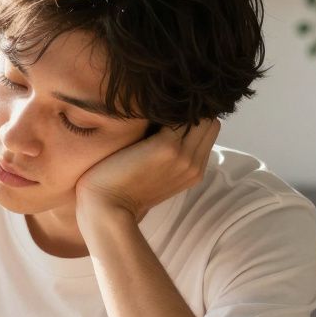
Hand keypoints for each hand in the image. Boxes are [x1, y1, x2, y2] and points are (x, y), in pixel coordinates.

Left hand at [76, 119, 220, 222]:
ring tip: (153, 109)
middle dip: (189, 110)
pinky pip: (179, 115)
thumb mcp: (154, 174)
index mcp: (194, 172)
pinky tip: (144, 111)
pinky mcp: (168, 147)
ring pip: (199, 115)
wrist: (106, 208)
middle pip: (209, 120)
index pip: (209, 131)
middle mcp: (194, 165)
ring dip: (178, 108)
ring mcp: (184, 156)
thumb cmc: (120, 188)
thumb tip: (163, 125)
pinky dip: (164, 109)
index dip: (193, 119)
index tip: (168, 116)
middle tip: (161, 110)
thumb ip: (169, 155)